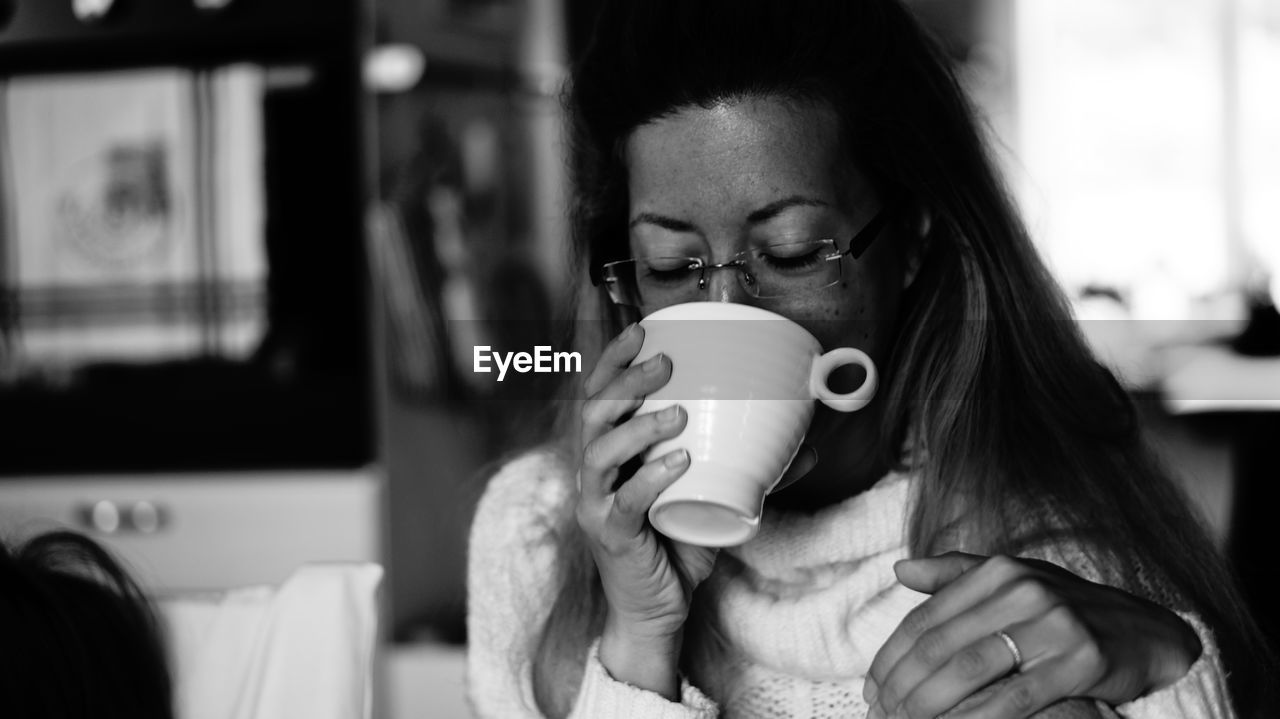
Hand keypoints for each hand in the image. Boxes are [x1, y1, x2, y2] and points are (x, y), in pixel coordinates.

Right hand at [576, 324, 717, 696]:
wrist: (656, 611)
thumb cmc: (677, 546)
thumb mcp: (713, 497)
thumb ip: (749, 468)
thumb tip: (809, 444)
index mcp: (610, 454)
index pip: (599, 394)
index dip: (614, 359)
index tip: (642, 329)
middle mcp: (594, 473)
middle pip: (594, 413)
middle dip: (626, 381)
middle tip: (665, 364)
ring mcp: (598, 503)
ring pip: (600, 451)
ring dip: (639, 425)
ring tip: (679, 414)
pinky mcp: (611, 534)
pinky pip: (625, 500)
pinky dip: (651, 477)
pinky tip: (679, 462)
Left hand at [864, 552, 1201, 718]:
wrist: (1147, 633)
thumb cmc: (1066, 610)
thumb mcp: (1014, 583)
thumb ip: (955, 575)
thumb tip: (900, 570)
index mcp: (998, 570)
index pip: (926, 617)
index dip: (891, 656)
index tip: (871, 688)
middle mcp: (1023, 589)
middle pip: (940, 644)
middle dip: (902, 685)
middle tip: (880, 714)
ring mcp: (1054, 623)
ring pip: (969, 669)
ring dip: (928, 703)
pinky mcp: (1081, 659)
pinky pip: (1015, 697)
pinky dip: (978, 718)